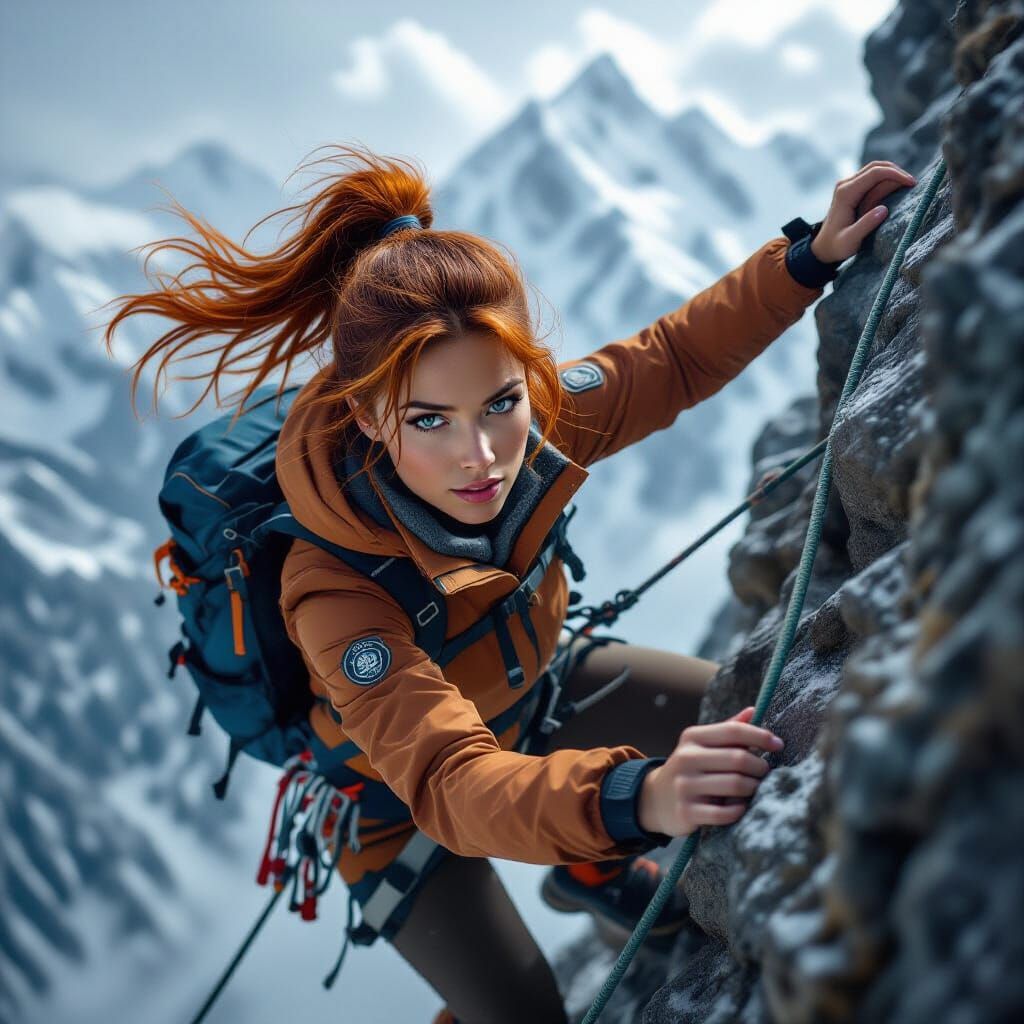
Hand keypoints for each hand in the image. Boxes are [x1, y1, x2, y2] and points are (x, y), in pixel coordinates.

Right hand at [637, 706, 783, 836]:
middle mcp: (686, 758)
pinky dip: (739, 810)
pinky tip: (741, 807)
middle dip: (760, 767)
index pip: (733, 731)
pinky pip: (724, 813)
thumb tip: (753, 710)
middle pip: (738, 759)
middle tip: (767, 773)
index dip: (760, 736)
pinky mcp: (686, 811)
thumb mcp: (702, 745)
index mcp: (692, 737)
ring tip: (756, 788)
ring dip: (753, 788)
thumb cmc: (691, 768)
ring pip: (735, 785)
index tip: (779, 745)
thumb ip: (728, 729)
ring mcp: (684, 785)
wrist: (656, 798)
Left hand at [810, 160, 917, 263]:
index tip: (911, 183)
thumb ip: (865, 226)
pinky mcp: (852, 189)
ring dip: (892, 175)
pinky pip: (872, 178)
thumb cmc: (836, 246)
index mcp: (845, 193)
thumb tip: (883, 210)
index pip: (875, 173)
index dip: (895, 175)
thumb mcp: (850, 241)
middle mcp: (845, 185)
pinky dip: (886, 180)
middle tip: (913, 184)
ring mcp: (848, 185)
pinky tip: (897, 190)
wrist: (823, 247)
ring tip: (907, 188)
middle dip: (897, 172)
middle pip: (876, 166)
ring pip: (875, 170)